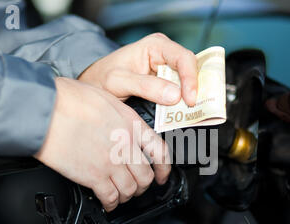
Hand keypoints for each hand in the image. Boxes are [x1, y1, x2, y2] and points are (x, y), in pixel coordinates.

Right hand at [35, 77, 170, 211]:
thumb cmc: (67, 98)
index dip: (164, 168)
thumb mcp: (105, 97)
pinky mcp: (94, 175)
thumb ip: (119, 115)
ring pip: (131, 189)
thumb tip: (119, 125)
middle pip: (146, 176)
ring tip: (120, 195)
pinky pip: (111, 197)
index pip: (160, 151)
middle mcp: (125, 144)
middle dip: (143, 185)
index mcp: (131, 124)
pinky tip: (107, 202)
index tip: (163, 176)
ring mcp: (111, 161)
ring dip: (126, 195)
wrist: (44, 109)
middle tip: (136, 187)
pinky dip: (111, 204)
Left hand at [79, 33, 197, 106]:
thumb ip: (145, 87)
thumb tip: (175, 95)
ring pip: (188, 80)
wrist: (96, 84)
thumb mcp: (119, 81)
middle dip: (194, 88)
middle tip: (193, 109)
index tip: (189, 100)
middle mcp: (165, 53)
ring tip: (189, 112)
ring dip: (190, 96)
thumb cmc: (103, 77)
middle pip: (190, 69)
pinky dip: (183, 101)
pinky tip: (182, 112)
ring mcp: (168, 68)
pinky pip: (182, 90)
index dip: (190, 79)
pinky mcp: (168, 82)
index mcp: (155, 45)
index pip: (183, 58)